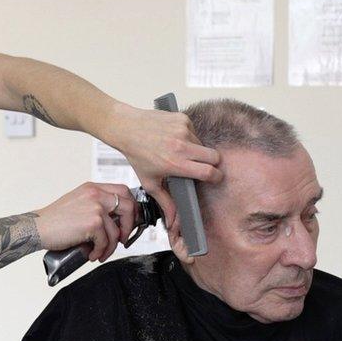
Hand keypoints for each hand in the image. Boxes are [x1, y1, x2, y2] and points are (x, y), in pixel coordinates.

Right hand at [33, 182, 138, 261]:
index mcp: (92, 188)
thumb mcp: (78, 203)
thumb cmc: (54, 221)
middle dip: (129, 226)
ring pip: (116, 230)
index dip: (131, 207)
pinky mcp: (93, 223)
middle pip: (128, 207)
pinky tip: (91, 254)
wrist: (37, 228)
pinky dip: (100, 251)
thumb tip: (117, 222)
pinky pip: (106, 241)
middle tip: (123, 239)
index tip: (129, 221)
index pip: (123, 191)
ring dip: (111, 247)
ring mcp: (96, 208)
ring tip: (100, 253)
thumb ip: (96, 206)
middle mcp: (96, 194)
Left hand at [105, 103, 221, 230]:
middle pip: (215, 157)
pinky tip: (173, 138)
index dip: (215, 176)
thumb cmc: (137, 155)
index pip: (208, 172)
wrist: (126, 128)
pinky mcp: (183, 118)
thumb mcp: (150, 182)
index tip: (214, 177)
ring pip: (203, 143)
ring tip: (178, 150)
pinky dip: (188, 135)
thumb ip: (165, 202)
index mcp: (176, 164)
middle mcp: (182, 146)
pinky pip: (194, 130)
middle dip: (212, 163)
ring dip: (196, 149)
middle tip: (202, 165)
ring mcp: (183, 130)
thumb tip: (174, 222)